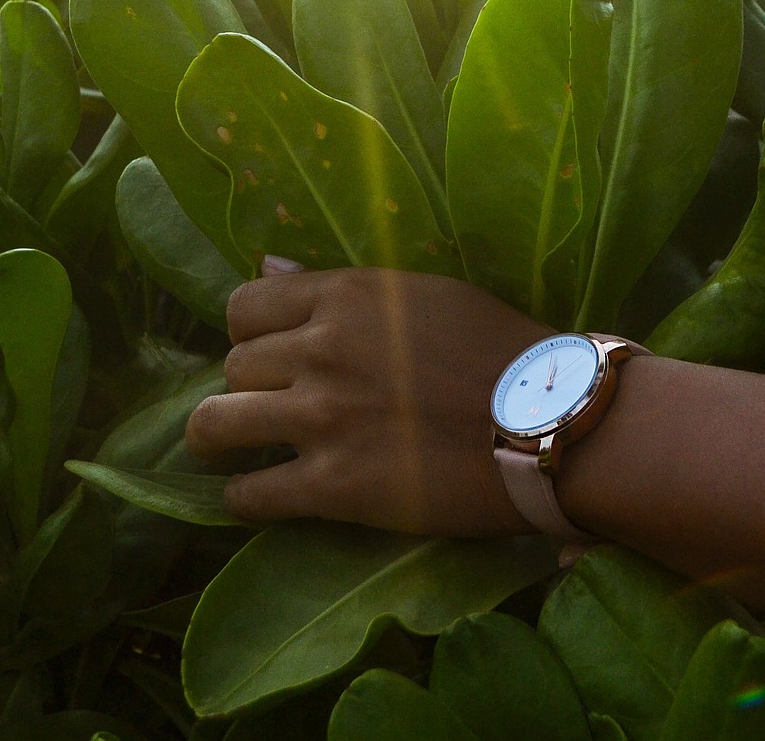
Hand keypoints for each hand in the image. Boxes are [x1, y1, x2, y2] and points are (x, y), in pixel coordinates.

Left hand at [185, 265, 545, 535]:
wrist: (548, 419)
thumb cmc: (498, 347)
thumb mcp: (421, 293)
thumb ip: (341, 286)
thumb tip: (266, 265)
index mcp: (344, 295)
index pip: (243, 306)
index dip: (250, 332)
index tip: (270, 352)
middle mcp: (320, 350)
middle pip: (232, 365)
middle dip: (248, 385)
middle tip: (274, 404)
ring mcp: (322, 419)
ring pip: (216, 424)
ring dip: (220, 437)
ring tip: (236, 449)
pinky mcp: (333, 486)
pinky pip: (249, 496)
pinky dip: (245, 499)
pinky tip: (262, 497)